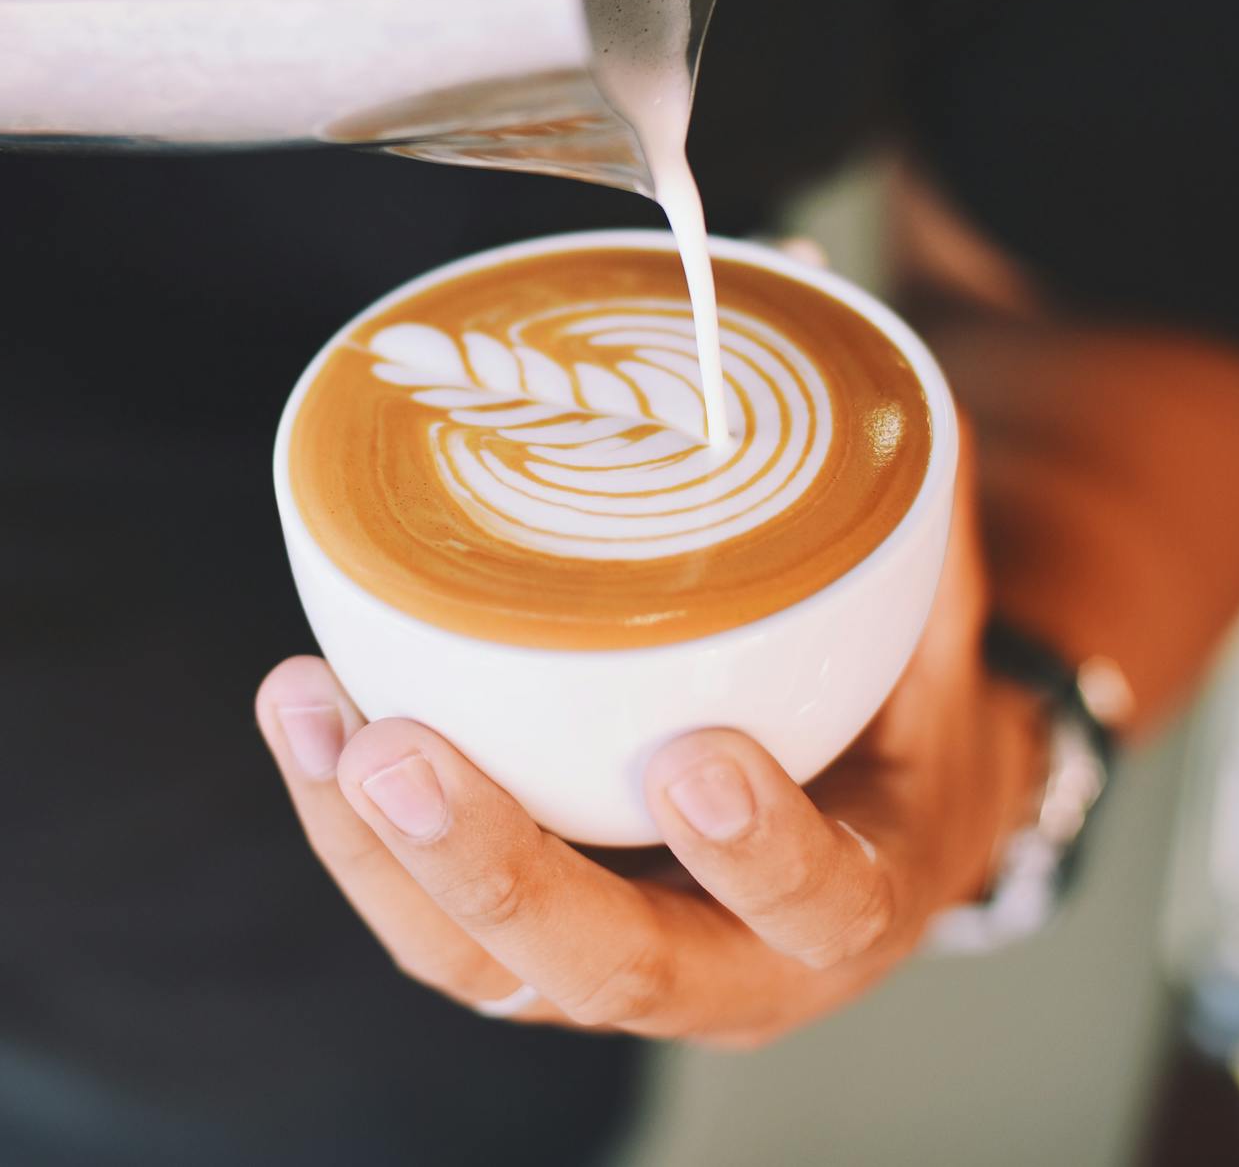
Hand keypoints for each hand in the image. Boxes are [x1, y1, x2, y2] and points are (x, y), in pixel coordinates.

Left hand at [255, 457, 1046, 1046]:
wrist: (878, 817)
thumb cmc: (900, 698)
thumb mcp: (932, 607)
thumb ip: (884, 476)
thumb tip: (801, 271)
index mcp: (858, 896)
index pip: (817, 901)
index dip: (756, 850)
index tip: (695, 757)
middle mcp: (733, 969)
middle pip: (606, 968)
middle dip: (492, 869)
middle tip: (399, 755)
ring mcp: (615, 964)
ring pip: (481, 964)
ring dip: (377, 852)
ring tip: (309, 710)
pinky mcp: (526, 945)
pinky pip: (424, 919)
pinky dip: (352, 829)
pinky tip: (305, 713)